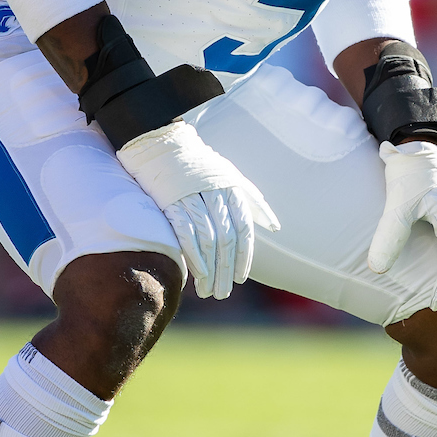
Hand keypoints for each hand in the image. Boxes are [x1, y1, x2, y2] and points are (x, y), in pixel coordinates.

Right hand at [110, 121, 278, 298]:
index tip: (240, 278)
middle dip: (226, 270)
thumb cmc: (199, 164)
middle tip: (224, 293)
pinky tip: (197, 273)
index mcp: (232, 189)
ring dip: (210, 269)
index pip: (243, 229)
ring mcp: (192, 198)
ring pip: (208, 240)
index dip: (243, 256)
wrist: (162, 143)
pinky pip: (186, 233)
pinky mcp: (170, 201)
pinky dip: (194, 255)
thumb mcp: (231, 176)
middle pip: (226, 240)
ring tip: (209, 290)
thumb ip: (252, 201)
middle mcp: (215, 194)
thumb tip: (274, 226)